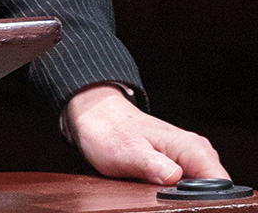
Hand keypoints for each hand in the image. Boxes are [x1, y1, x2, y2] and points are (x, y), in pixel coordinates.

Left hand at [63, 84, 226, 184]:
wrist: (95, 115)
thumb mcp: (125, 152)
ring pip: (201, 191)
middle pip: (213, 192)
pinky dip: (175, 193)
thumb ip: (151, 165)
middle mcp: (196, 152)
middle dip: (193, 200)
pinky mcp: (179, 166)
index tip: (180, 200)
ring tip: (152, 187)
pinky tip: (155, 189)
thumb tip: (174, 177)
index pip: (221, 185)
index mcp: (191, 148)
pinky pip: (188, 187)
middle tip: (158, 193)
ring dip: (182, 197)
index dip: (206, 199)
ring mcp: (189, 159)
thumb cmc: (108, 130)